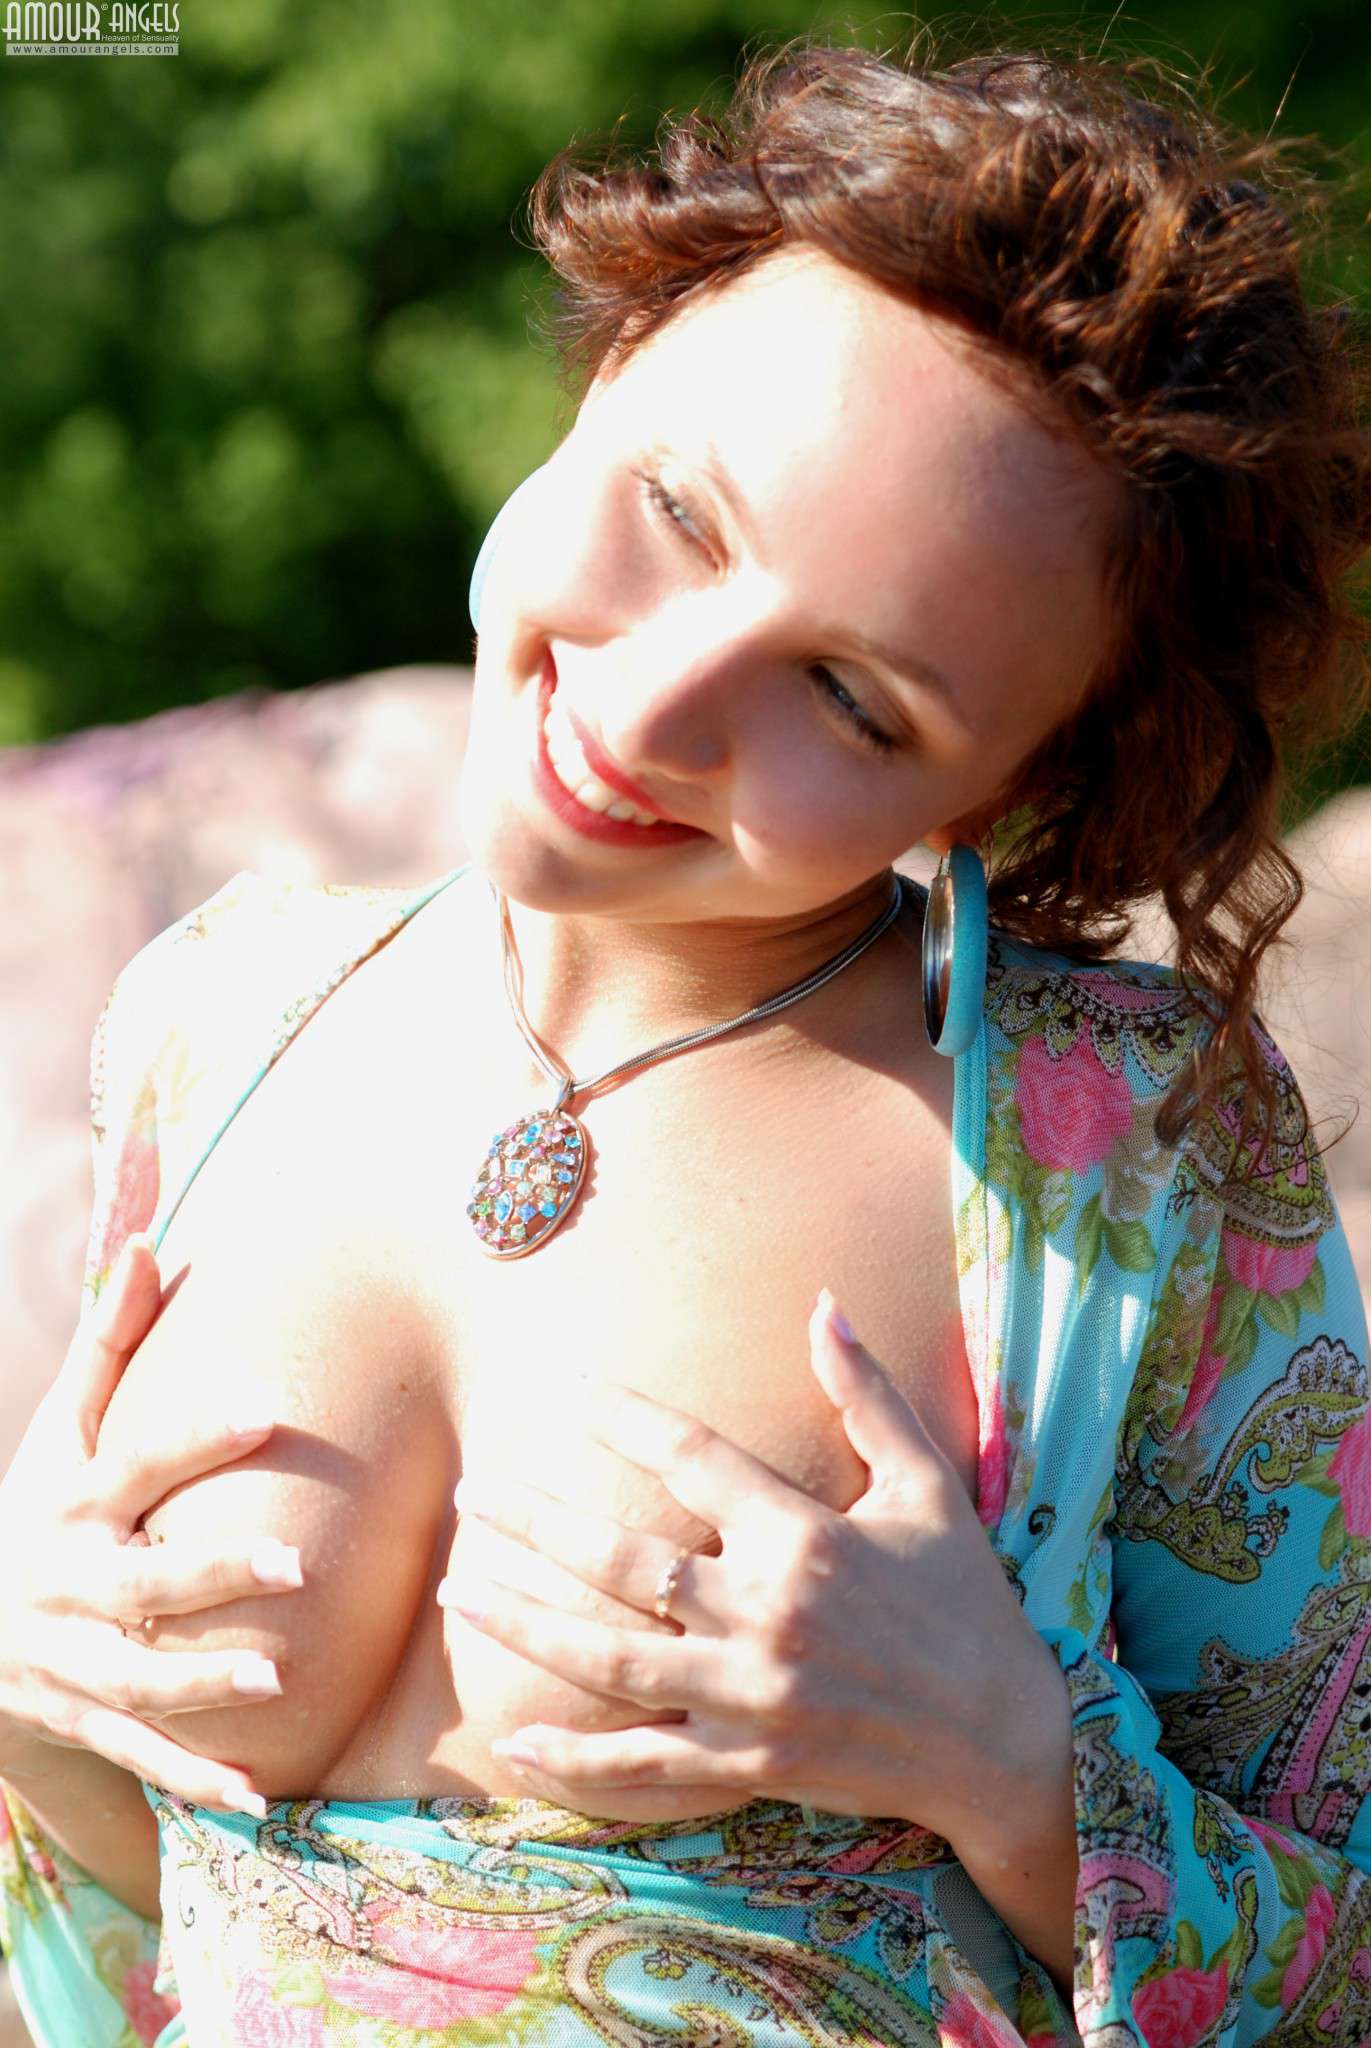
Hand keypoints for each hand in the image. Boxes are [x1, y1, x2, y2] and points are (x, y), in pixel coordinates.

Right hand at [0, 1234, 301, 1816]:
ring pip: (137, 1679)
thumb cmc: (40, 1500)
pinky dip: (192, 1778)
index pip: (139, 1464)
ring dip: (205, 1685)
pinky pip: (138, 1754)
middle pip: (139, 1583)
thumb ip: (112, 1341)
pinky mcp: (81, 1719)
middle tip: (292, 1561)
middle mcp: (68, 1583)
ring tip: (279, 1680)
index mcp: (73, 1502)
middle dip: (211, 1574)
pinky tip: (257, 1796)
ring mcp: (69, 1660)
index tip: (269, 1407)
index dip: (198, 1436)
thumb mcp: (64, 1426)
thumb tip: (151, 1240)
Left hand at [439, 1289, 1061, 1838]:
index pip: (694, 1460)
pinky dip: (574, 1761)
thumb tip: (824, 1304)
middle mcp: (766, 1612)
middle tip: (471, 1496)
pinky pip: (641, 1765)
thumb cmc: (966, 1601)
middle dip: (534, 1523)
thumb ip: (868, 1395)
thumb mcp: (927, 1487)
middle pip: (621, 1561)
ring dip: (523, 1621)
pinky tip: (513, 1738)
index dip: (628, 1421)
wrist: (1006, 1742)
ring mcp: (749, 1694)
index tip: (573, 1398)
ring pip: (607, 1658)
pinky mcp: (747, 1763)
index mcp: (806, 1535)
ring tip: (458, 1587)